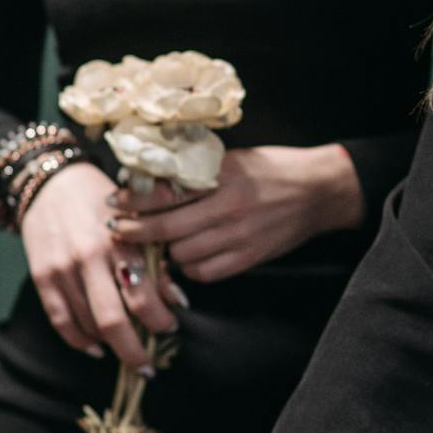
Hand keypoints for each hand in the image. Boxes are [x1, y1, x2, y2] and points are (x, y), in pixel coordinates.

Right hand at [20, 161, 178, 368]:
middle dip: (134, 351)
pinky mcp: (42, 277)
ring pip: (88, 325)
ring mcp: (62, 269)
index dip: (160, 320)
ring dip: (111, 344)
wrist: (53, 183)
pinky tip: (97, 347)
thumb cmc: (105, 200)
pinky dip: (80, 341)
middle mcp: (90, 256)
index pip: (143, 295)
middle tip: (148, 367)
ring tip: (126, 348)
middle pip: (113, 321)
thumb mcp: (139, 220)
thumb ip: (158, 258)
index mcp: (121, 239)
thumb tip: (177, 300)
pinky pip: (61, 322)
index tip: (171, 327)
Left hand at [108, 144, 365, 281]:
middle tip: (117, 230)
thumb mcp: (234, 159)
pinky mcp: (249, 257)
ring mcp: (239, 236)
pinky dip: (191, 266)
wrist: (319, 190)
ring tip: (159, 242)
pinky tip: (190, 255)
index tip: (114, 201)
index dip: (134, 200)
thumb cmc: (273, 169)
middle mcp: (228, 207)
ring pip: (182, 255)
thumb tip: (152, 182)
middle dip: (135, 232)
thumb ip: (198, 172)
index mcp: (222, 176)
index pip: (165, 192)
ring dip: (166, 251)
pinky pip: (205, 272)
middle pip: (166, 230)